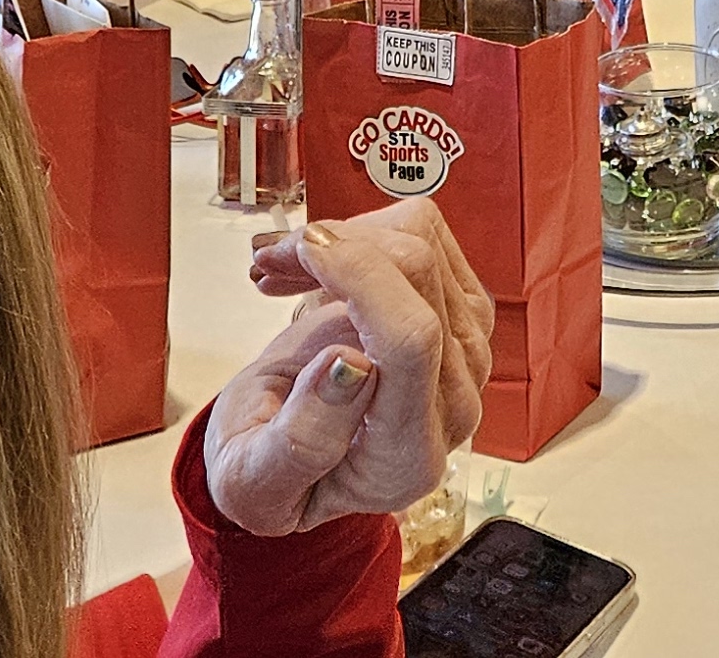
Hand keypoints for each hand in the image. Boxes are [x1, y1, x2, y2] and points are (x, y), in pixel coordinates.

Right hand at [209, 201, 493, 534]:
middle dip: (336, 245)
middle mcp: (452, 401)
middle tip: (266, 260)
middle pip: (420, 275)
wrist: (297, 468)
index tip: (301, 250)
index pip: (412, 341)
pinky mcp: (460, 316)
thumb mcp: (253, 482)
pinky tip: (316, 267)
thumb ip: (299, 442)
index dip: (360, 277)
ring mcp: (464, 353)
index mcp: (405, 454)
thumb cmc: (271, 472)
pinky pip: (423, 237)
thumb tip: (349, 364)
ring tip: (284, 266)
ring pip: (424, 242)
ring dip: (346, 236)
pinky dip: (363, 236)